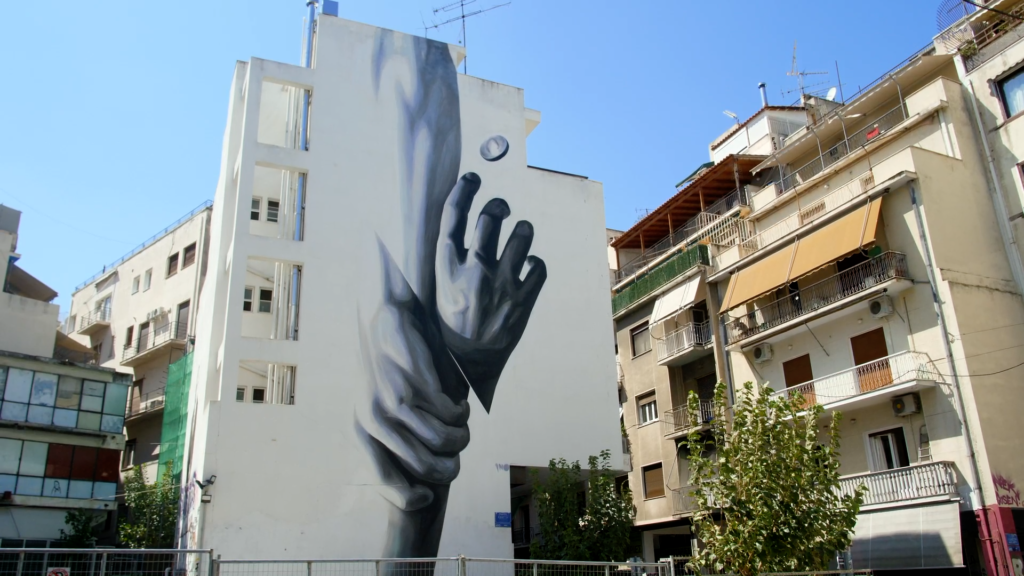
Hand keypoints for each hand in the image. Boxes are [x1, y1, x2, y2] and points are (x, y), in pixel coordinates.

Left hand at [357, 242, 470, 512]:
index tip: (429, 497)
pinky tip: (458, 405)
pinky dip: (461, 413)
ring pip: (444, 440)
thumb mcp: (381, 406)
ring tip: (461, 425)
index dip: (411, 497)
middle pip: (426, 467)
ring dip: (460, 437)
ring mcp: (394, 400)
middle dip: (450, 468)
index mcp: (362, 432)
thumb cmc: (389, 370)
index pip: (387, 483)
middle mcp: (374, 420)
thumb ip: (396, 437)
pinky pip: (450, 413)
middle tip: (456, 455)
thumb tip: (423, 480)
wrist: (383, 321)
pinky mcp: (414, 381)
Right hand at [435, 173, 546, 410]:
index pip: (452, 215)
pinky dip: (535, 263)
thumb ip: (449, 259)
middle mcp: (473, 270)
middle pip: (490, 217)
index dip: (463, 190)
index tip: (473, 179)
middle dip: (498, 206)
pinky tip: (529, 269)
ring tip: (520, 232)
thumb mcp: (438, 289)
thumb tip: (454, 227)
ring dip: (522, 228)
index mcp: (446, 267)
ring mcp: (500, 284)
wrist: (468, 365)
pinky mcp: (523, 299)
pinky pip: (538, 265)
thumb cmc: (450, 325)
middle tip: (500, 209)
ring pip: (521, 235)